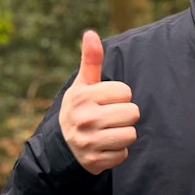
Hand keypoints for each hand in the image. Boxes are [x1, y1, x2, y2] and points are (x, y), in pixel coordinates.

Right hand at [58, 30, 139, 174]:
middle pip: (133, 113)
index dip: (119, 96)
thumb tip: (91, 33)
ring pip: (131, 135)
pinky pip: (123, 154)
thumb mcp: (82, 84)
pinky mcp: (95, 161)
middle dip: (125, 115)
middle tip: (109, 117)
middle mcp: (85, 119)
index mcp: (83, 97)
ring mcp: (89, 142)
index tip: (106, 101)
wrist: (61, 146)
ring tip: (108, 131)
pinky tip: (104, 147)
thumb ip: (91, 60)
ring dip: (123, 134)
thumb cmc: (79, 108)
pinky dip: (117, 152)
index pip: (125, 92)